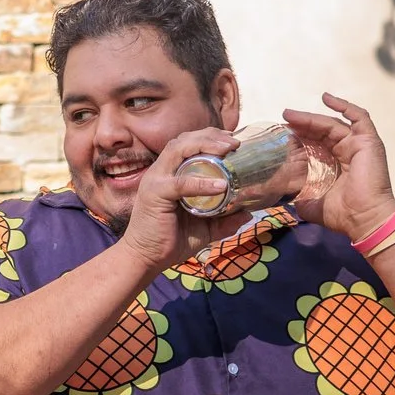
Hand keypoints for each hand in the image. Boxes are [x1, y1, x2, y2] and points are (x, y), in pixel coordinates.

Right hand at [117, 126, 243, 271]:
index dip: (210, 137)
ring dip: (205, 145)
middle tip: (235, 142)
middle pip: (184, 140)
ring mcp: (156, 180)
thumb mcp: (204, 228)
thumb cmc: (171, 241)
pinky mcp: (155, 194)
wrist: (146, 259)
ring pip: (178, 149)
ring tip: (228, 150)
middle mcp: (161, 171)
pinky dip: (200, 182)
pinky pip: (180, 183)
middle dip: (211, 136)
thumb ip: (224, 220)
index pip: (188, 143)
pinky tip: (220, 185)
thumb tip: (247, 214)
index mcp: (170, 173)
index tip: (233, 141)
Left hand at [282, 92, 394, 240]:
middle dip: (302, 124)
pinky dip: (344, 106)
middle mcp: (347, 151)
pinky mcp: (368, 141)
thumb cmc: (341, 214)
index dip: (299, 136)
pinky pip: (359, 117)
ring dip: (312, 117)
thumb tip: (279, 197)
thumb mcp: (310, 204)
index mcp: (335, 164)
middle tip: (283, 120)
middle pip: (322, 131)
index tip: (282, 133)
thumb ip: (297, 197)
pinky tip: (326, 99)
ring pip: (333, 123)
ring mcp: (358, 145)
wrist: (363, 219)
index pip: (315, 143)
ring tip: (291, 115)